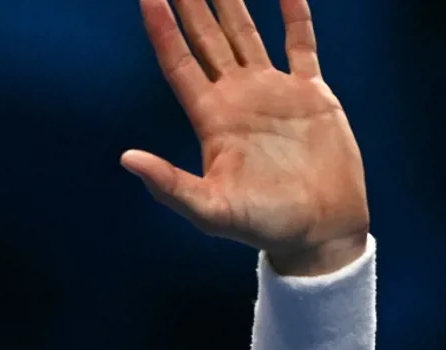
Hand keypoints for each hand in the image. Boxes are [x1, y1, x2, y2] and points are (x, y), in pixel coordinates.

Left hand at [123, 0, 369, 275]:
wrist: (318, 230)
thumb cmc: (262, 226)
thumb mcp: (210, 210)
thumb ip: (169, 184)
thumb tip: (127, 159)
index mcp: (211, 119)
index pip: (179, 63)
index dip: (163, 29)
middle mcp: (237, 99)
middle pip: (207, 39)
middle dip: (192, 4)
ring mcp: (273, 93)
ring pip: (246, 35)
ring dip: (233, 3)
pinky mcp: (311, 94)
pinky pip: (301, 44)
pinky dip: (296, 15)